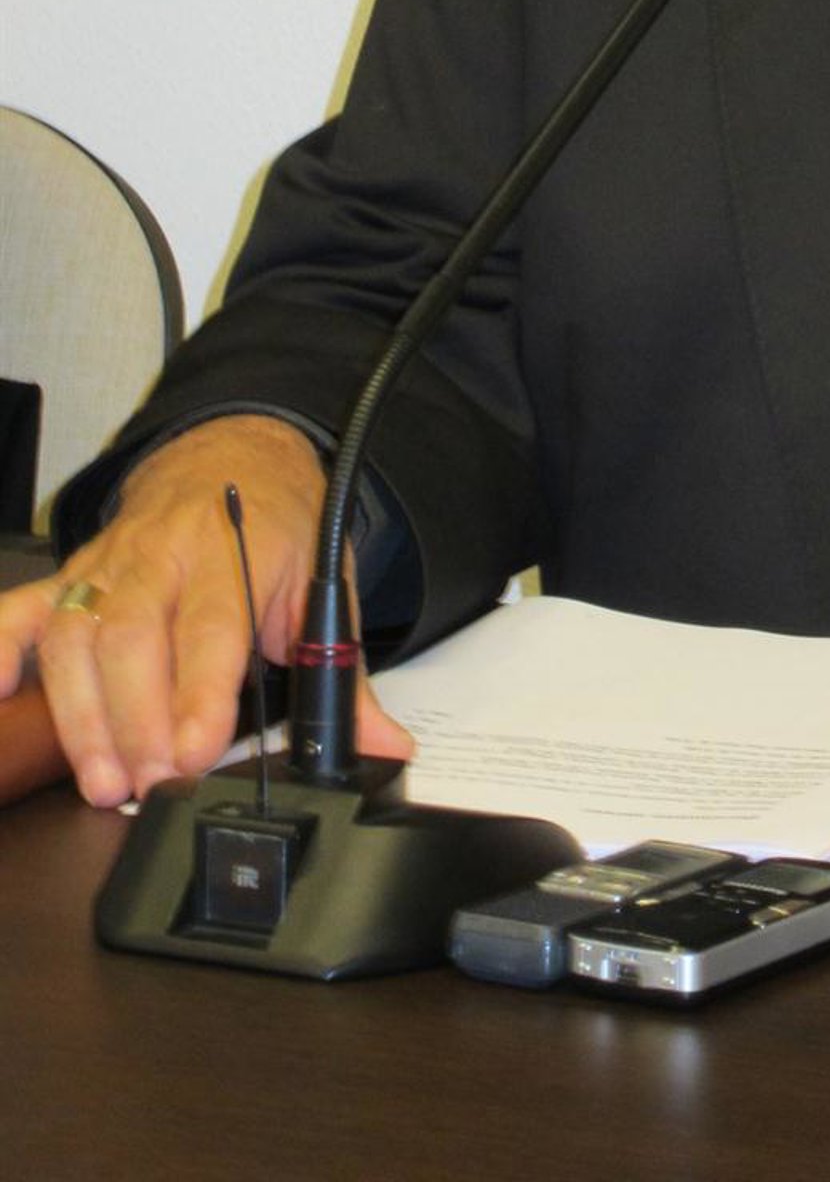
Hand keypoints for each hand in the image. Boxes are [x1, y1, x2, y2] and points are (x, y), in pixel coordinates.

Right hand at [0, 415, 413, 805]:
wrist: (236, 454)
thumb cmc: (279, 524)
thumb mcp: (323, 583)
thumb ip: (341, 669)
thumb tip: (383, 742)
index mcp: (232, 548)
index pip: (211, 626)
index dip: (198, 693)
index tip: (194, 751)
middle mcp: (161, 553)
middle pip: (131, 637)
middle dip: (135, 719)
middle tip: (149, 783)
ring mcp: (107, 563)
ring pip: (74, 636)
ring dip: (80, 714)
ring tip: (102, 779)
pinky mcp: (70, 575)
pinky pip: (21, 611)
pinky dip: (0, 652)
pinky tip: (1, 696)